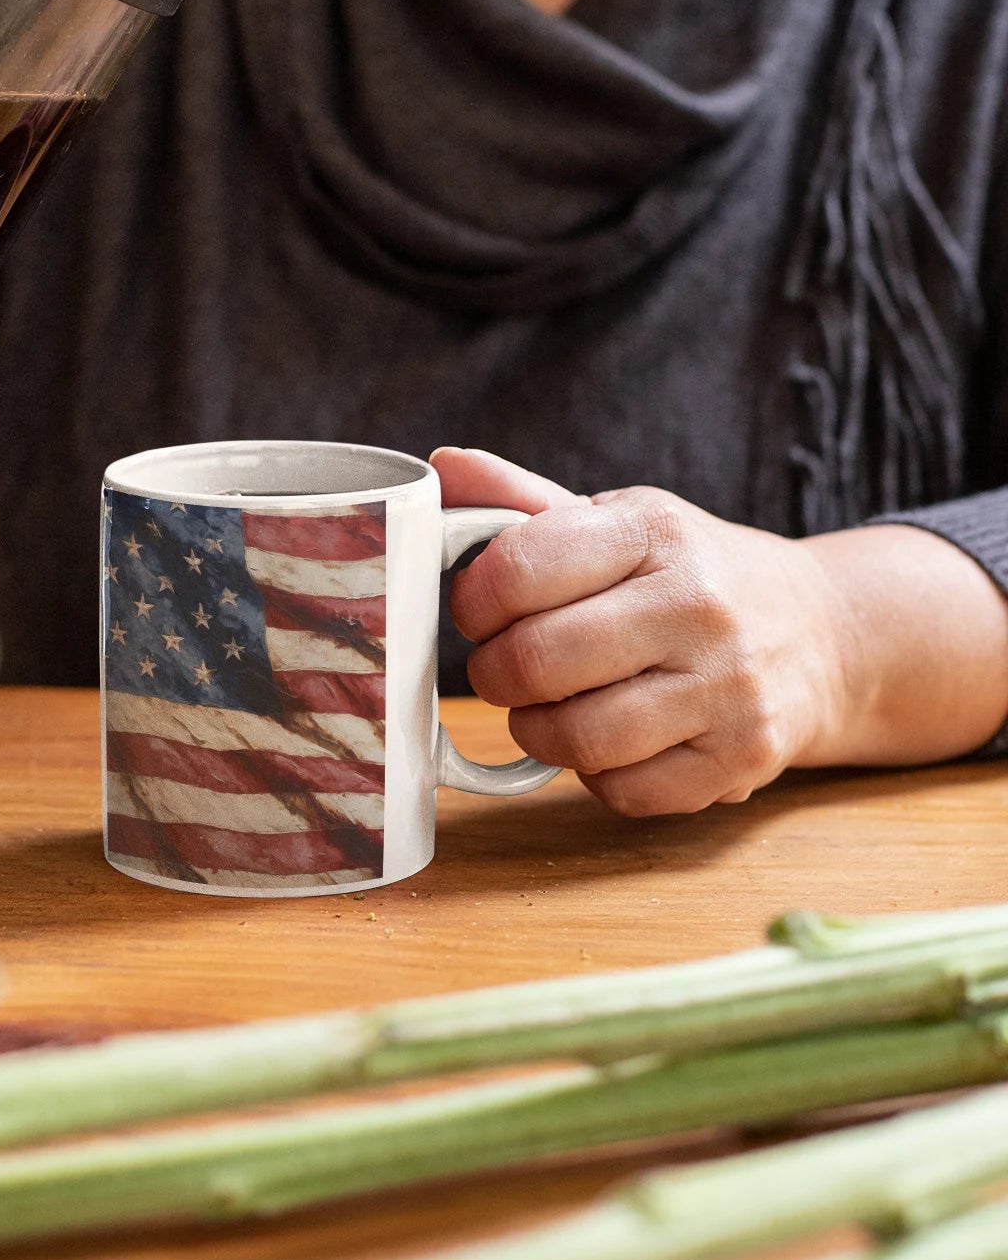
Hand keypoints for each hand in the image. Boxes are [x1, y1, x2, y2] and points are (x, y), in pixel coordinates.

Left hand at [433, 446, 845, 816]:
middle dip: (495, 673)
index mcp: (657, 533)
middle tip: (504, 668)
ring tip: (548, 706)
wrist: (819, 633)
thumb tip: (441, 468)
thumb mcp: (620, 521)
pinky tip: (609, 740)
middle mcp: (699, 605)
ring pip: (577, 738)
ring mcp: (727, 688)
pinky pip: (623, 792)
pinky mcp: (740, 759)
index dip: (474, 601)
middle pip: (538, 662)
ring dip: (537, 730)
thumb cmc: (691, 573)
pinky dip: (595, 775)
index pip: (520, 569)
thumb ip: (523, 502)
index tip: (478, 611)